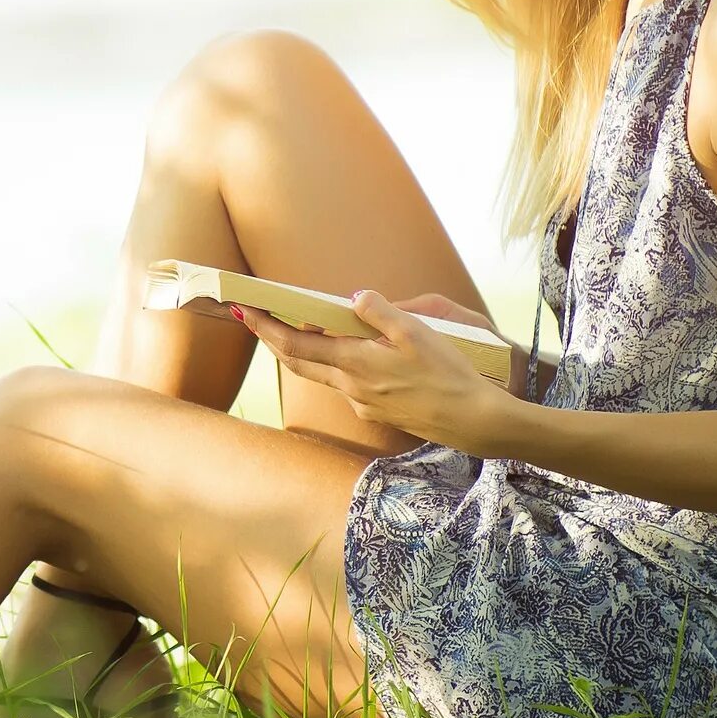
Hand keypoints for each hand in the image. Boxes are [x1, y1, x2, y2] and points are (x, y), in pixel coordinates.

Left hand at [225, 289, 512, 453]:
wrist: (473, 421)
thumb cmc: (448, 375)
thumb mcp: (417, 333)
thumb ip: (380, 312)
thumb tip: (353, 296)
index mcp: (355, 364)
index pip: (295, 345)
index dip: (265, 328)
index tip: (243, 310)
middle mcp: (351, 387)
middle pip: (299, 362)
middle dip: (272, 338)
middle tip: (253, 317)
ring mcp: (363, 403)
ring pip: (322, 374)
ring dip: (304, 352)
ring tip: (295, 327)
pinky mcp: (377, 412)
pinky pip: (346, 385)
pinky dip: (335, 365)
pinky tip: (349, 354)